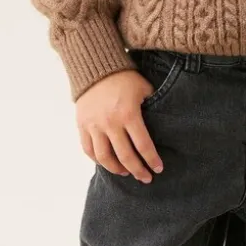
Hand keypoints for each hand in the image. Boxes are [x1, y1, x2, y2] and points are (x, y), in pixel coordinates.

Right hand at [76, 68, 164, 182]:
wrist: (95, 66)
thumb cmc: (124, 78)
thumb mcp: (144, 89)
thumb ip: (153, 106)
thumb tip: (164, 123)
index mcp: (129, 114)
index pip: (143, 145)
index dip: (152, 160)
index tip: (158, 169)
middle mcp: (110, 123)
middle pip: (125, 156)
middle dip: (137, 171)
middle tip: (145, 178)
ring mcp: (94, 125)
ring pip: (104, 157)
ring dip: (116, 169)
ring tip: (126, 172)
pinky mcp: (82, 125)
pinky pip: (88, 149)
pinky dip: (97, 160)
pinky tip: (107, 163)